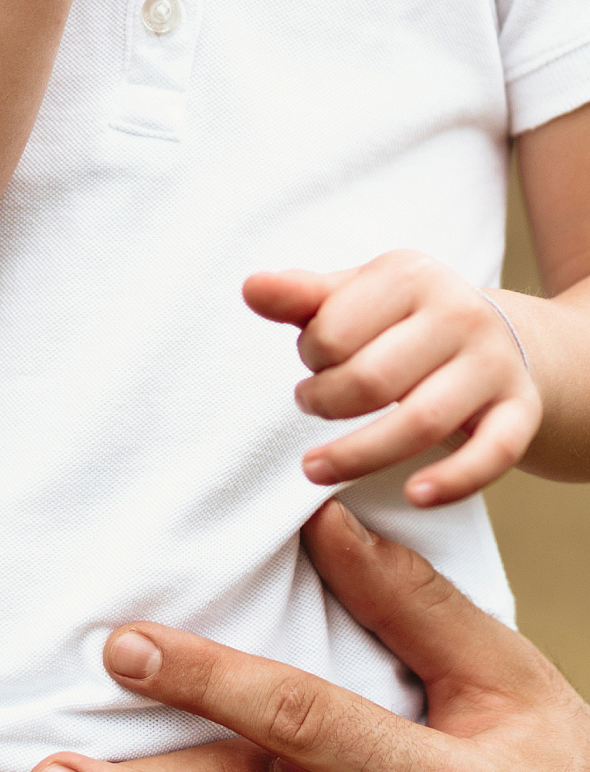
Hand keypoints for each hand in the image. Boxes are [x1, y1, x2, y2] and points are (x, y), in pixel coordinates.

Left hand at [245, 251, 541, 505]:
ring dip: (359, 454)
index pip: (335, 330)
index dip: (310, 357)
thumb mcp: (354, 297)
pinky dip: (453, 480)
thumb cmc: (402, 321)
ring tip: (315, 466)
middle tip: (310, 405)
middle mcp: (460, 314)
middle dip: (326, 403)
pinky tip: (414, 496)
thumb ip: (301, 297)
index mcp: (411, 275)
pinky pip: (492, 453)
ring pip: (421, 423)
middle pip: (372, 380)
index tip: (314, 363)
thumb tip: (251, 288)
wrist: (501, 339)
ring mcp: (494, 364)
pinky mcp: (520, 411)